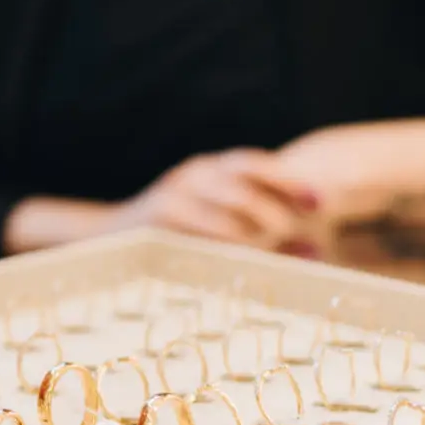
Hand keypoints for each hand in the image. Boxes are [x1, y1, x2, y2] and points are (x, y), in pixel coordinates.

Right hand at [113, 149, 322, 251]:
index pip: (251, 163)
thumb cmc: (171, 238)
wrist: (104, 241)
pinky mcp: (158, 219)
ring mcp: (172, 195)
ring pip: (228, 204)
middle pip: (244, 181)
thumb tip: (315, 249)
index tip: (320, 203)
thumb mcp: (213, 226)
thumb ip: (260, 233)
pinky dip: (231, 244)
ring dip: (261, 227)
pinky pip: (204, 229)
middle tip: (309, 230)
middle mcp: (190, 174)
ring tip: (283, 247)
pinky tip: (249, 260)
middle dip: (280, 205)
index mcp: (206, 169)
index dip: (288, 180)